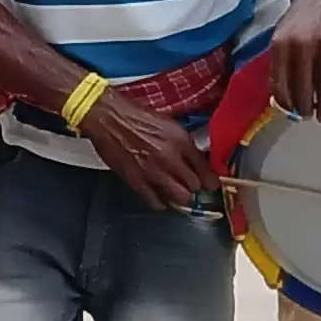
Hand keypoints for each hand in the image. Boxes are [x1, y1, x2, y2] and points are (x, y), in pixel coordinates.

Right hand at [77, 89, 212, 212]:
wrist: (109, 117)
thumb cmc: (135, 116)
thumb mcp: (168, 123)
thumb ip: (183, 143)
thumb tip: (195, 159)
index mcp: (180, 140)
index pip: (204, 168)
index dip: (210, 180)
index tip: (211, 185)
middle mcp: (170, 157)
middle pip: (194, 186)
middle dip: (194, 188)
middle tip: (191, 188)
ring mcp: (154, 171)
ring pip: (179, 198)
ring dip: (180, 198)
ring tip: (178, 195)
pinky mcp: (137, 181)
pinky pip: (156, 202)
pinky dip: (160, 203)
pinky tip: (159, 198)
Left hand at [262, 0, 320, 117]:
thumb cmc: (306, 11)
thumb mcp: (284, 29)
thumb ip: (281, 58)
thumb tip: (282, 91)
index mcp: (282, 42)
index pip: (281, 82)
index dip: (285, 101)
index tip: (290, 110)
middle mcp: (302, 45)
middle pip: (304, 88)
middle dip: (305, 108)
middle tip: (308, 116)